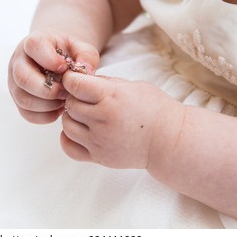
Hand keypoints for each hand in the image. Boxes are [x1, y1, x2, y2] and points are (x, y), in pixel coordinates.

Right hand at [8, 28, 99, 123]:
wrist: (57, 59)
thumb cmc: (67, 52)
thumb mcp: (80, 47)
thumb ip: (86, 55)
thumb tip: (86, 72)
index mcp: (33, 43)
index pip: (33, 46)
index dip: (50, 59)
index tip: (65, 67)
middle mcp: (18, 62)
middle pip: (23, 79)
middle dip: (48, 90)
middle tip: (66, 92)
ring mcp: (15, 83)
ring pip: (23, 100)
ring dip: (48, 105)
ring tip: (64, 101)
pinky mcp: (18, 100)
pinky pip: (27, 114)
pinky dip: (45, 116)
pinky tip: (59, 109)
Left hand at [61, 72, 182, 168]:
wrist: (169, 140)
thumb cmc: (153, 109)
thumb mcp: (131, 86)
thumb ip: (104, 83)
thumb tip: (81, 79)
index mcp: (111, 98)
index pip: (74, 85)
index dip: (71, 79)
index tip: (75, 80)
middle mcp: (102, 120)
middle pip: (69, 104)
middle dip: (73, 98)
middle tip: (83, 98)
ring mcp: (99, 141)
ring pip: (67, 125)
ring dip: (72, 117)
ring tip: (84, 115)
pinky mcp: (99, 157)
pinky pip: (69, 148)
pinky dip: (68, 138)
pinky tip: (79, 131)